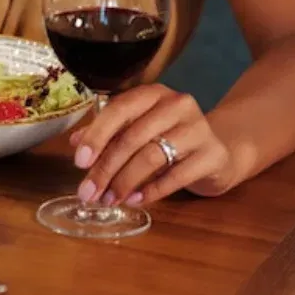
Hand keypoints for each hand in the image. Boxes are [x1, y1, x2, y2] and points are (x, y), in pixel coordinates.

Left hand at [70, 84, 233, 206]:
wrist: (218, 152)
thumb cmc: (168, 138)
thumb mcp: (137, 131)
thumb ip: (108, 133)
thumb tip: (75, 143)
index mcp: (152, 94)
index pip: (118, 110)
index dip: (96, 136)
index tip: (79, 162)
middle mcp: (177, 104)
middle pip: (132, 137)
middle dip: (105, 169)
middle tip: (88, 192)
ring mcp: (198, 128)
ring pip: (151, 157)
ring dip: (124, 182)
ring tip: (109, 199)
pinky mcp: (213, 155)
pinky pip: (176, 176)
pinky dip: (151, 191)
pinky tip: (134, 200)